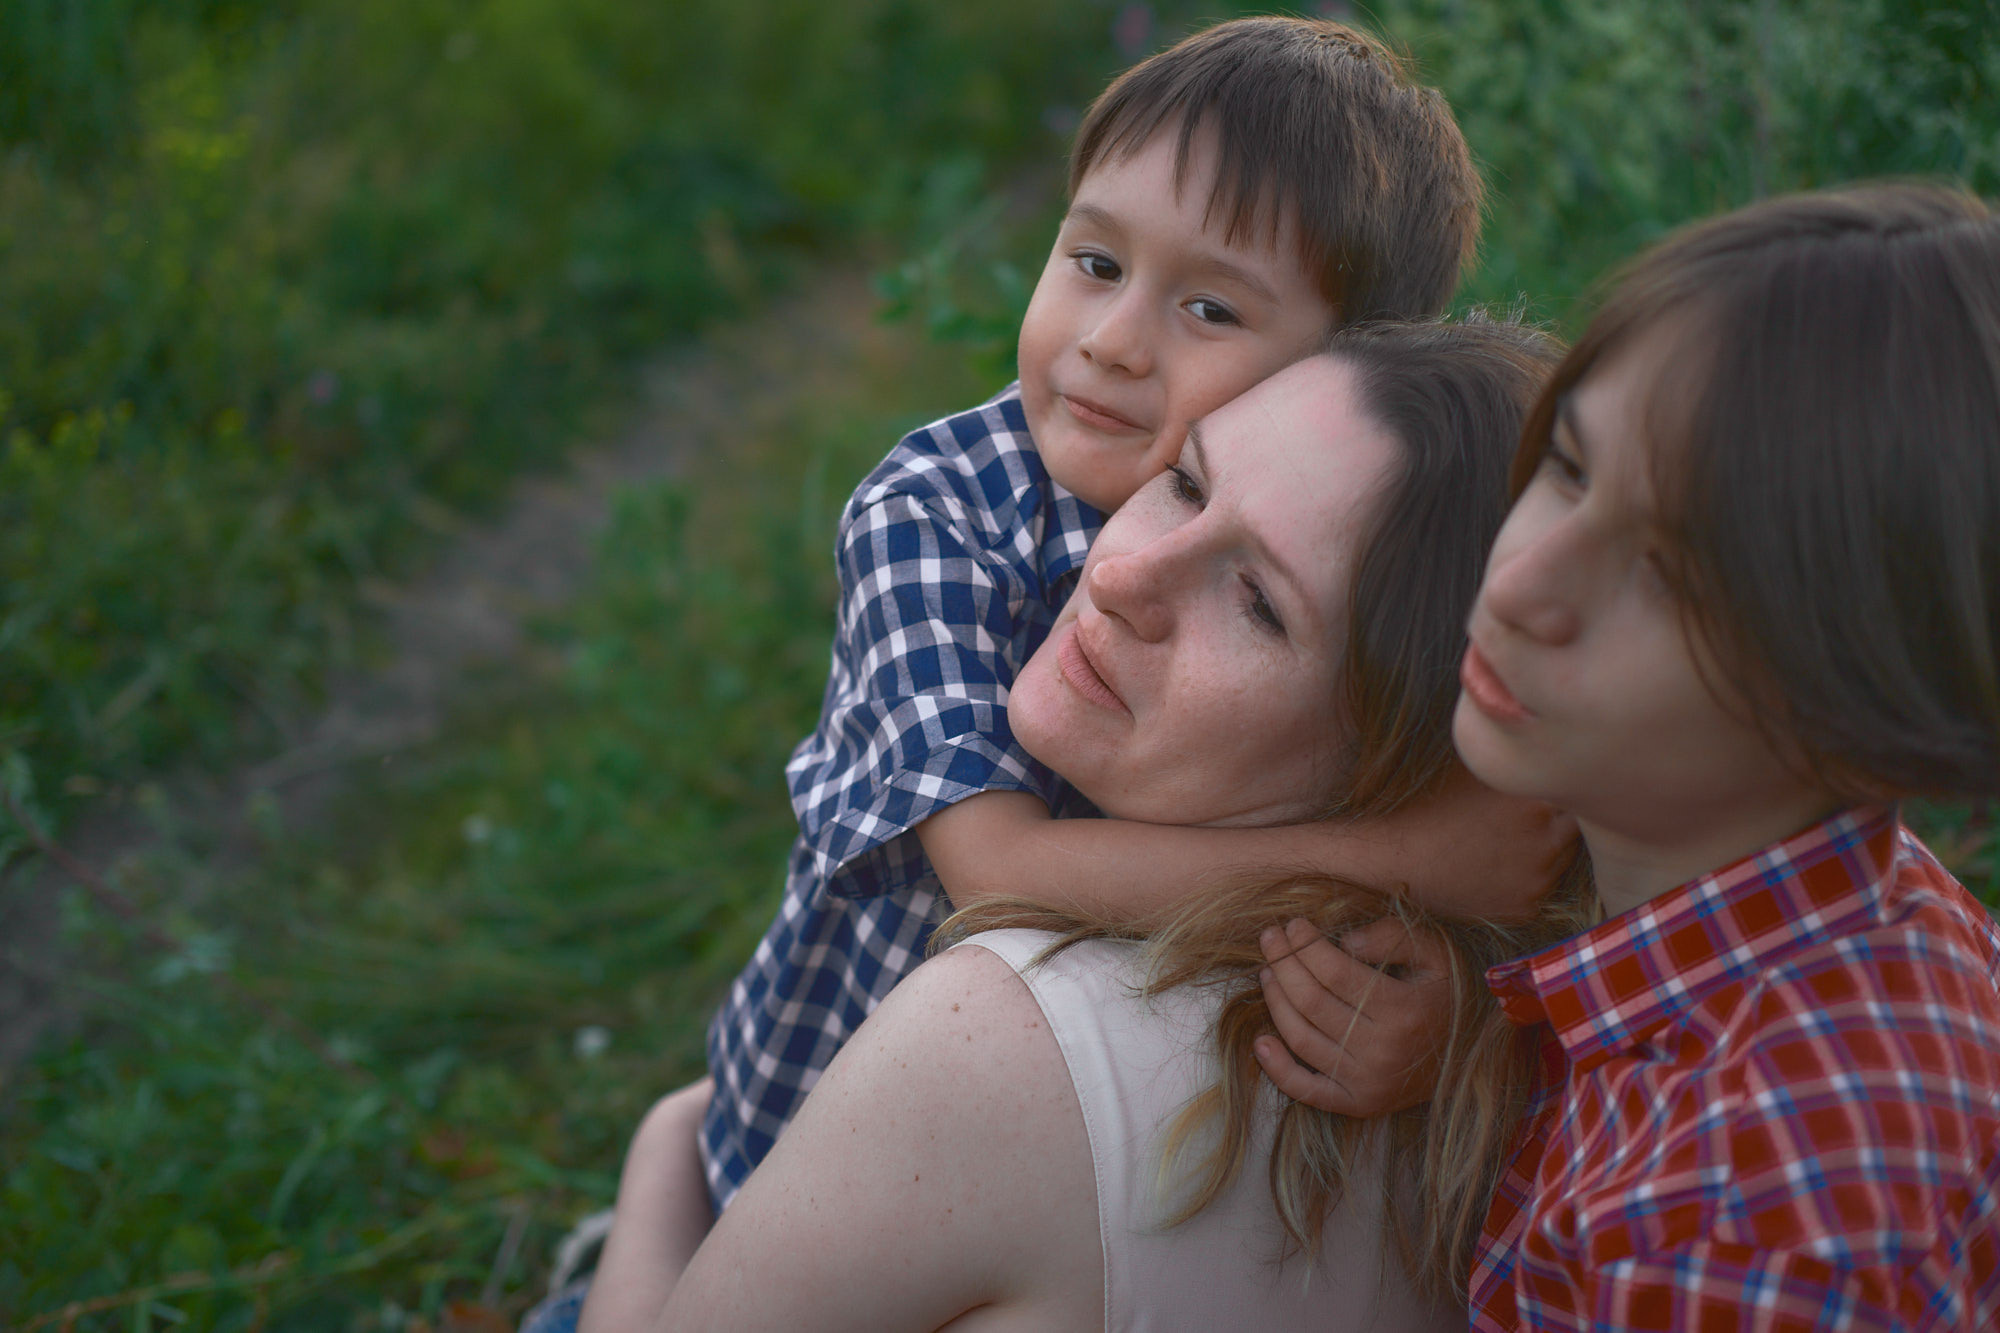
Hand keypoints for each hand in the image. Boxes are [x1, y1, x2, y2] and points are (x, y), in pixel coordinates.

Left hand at [1252, 917, 1449, 1115]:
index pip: (1334, 973)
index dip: (1306, 945)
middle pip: (1311, 1002)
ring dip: (1276, 1002)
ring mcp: (1368, 1083)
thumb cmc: (1448, 994)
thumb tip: (1343, 941)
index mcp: (1403, 1011)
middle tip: (1270, 938)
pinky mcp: (1359, 1104)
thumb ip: (1391, 938)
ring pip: (1302, 1039)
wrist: (1474, 1054)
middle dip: (1283, 964)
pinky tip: (1261, 1042)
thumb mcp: (1435, 954)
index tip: (1293, 924)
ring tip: (1268, 973)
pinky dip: (1278, 1070)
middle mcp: (1382, 1051)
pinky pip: (1307, 1091)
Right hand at [1372, 766, 1576, 918]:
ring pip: (1562, 858)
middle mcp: (1545, 841)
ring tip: (1510, 840)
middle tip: (1528, 814)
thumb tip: (1536, 744)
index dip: (1557, 784)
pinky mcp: (1525, 908)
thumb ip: (1511, 761)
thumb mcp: (1469, 769)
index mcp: (1534, 800)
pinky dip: (1527, 877)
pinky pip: (1541, 887)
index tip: (1545, 781)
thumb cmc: (1425, 807)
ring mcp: (1538, 879)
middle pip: (1575, 826)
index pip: (1572, 788)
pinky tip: (1498, 866)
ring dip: (1548, 847)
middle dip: (1560, 818)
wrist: (1393, 861)